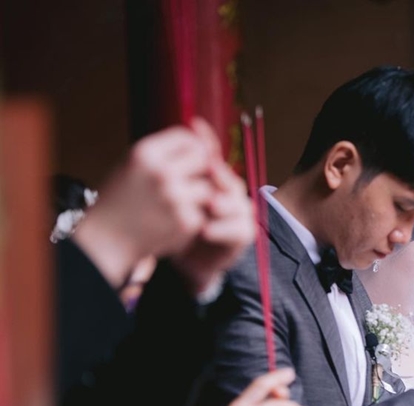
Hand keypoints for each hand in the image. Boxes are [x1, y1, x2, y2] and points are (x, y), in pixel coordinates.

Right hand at [73, 124, 215, 287]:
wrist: (105, 240)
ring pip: (207, 188)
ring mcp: (175, 198)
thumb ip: (164, 153)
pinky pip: (202, 213)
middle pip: (203, 159)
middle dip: (198, 169)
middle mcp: (161, 172)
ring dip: (196, 196)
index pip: (186, 137)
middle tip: (186, 181)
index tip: (189, 158)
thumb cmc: (120, 200)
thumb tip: (205, 141)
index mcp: (145, 154)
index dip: (192, 147)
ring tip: (175, 203)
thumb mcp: (133, 166)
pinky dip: (191, 217)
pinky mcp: (186, 221)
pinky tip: (171, 221)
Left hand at [171, 118, 255, 293]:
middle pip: (229, 177)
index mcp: (212, 177)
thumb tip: (161, 139)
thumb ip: (169, 170)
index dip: (207, 141)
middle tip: (208, 171)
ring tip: (208, 205)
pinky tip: (204, 230)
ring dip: (223, 204)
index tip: (194, 127)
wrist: (181, 261)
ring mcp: (240, 211)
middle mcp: (230, 191)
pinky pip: (240, 229)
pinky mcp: (243, 234)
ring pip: (239, 202)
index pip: (214, 155)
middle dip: (218, 175)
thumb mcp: (166, 195)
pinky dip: (222, 229)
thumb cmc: (171, 225)